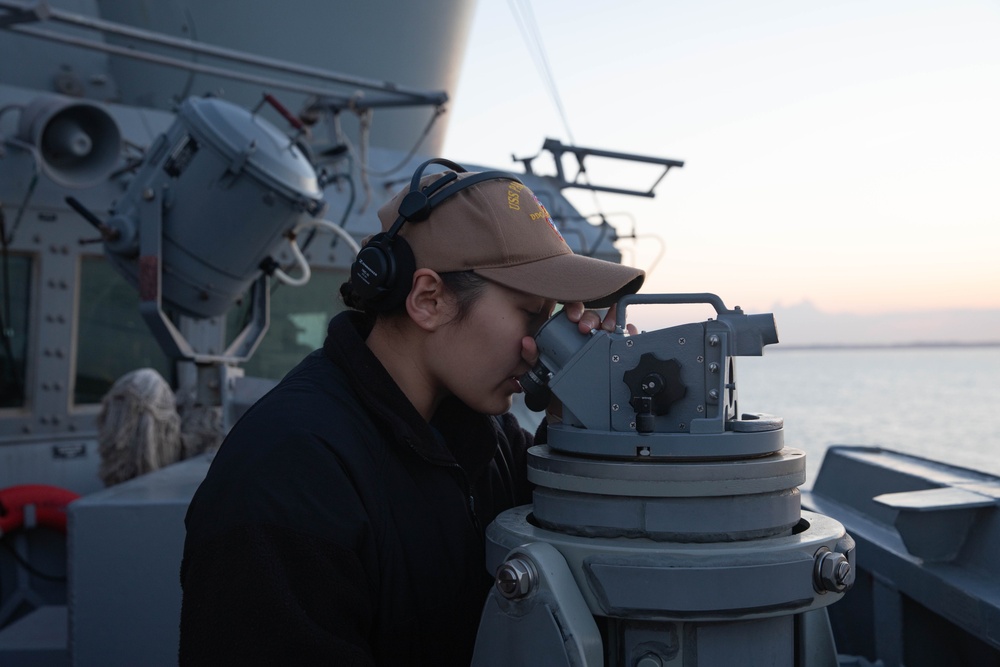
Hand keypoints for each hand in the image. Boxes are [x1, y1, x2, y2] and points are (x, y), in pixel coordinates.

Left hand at [520, 302, 636, 422]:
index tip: (573, 317)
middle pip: (592, 316)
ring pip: (609, 324)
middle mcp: (586, 332)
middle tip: (585, 328)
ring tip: (607, 329)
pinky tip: (628, 331)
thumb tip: (527, 342)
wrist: (566, 404)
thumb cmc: (554, 379)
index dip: (575, 309)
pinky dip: (628, 331)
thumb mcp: (540, 365)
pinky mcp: (613, 352)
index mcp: (567, 330)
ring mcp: (601, 341)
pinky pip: (624, 336)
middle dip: (591, 318)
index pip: (573, 310)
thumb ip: (532, 355)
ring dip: (610, 321)